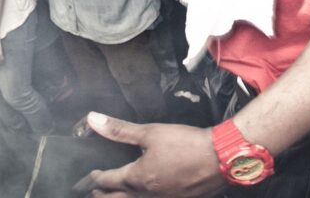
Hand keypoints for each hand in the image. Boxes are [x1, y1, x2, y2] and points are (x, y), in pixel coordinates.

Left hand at [73, 113, 224, 197]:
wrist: (220, 157)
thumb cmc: (185, 143)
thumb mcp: (150, 132)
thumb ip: (120, 130)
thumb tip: (93, 120)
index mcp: (137, 178)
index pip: (106, 181)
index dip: (94, 178)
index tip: (89, 176)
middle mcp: (146, 196)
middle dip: (102, 195)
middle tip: (93, 191)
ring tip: (114, 195)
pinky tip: (145, 194)